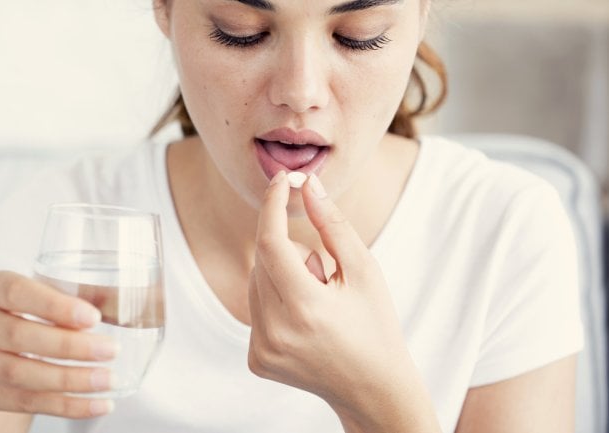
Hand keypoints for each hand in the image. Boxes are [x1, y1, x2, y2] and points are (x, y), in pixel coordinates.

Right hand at [0, 271, 116, 419]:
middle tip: (111, 350)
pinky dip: (65, 406)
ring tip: (109, 380)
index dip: (55, 306)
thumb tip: (114, 303)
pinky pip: (25, 402)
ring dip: (72, 380)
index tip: (93, 317)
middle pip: (21, 336)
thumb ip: (57, 300)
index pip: (18, 292)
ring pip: (22, 374)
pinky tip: (96, 404)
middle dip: (71, 346)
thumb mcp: (17, 300)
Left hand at [247, 172, 437, 431]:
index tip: (282, 180)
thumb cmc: (376, 326)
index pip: (270, 242)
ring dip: (282, 276)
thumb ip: (333, 225)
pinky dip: (276, 302)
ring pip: (256, 282)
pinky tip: (306, 322)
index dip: (272, 205)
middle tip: (324, 275)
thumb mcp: (365, 271)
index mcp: (305, 308)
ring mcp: (262, 349)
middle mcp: (276, 332)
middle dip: (289, 250)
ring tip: (318, 303)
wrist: (373, 390)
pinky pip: (255, 309)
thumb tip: (308, 185)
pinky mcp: (256, 359)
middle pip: (262, 260)